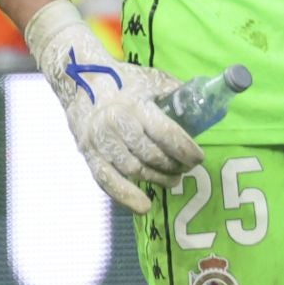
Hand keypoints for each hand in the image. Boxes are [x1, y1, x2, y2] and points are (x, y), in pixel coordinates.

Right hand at [26, 1, 200, 213]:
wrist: (79, 78)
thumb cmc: (122, 80)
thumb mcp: (151, 78)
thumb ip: (175, 92)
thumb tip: (204, 105)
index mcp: (135, 104)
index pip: (166, 134)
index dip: (186, 150)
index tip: (198, 158)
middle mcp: (116, 123)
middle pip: (152, 155)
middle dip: (174, 166)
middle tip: (185, 168)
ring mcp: (100, 141)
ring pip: (135, 170)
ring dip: (158, 179)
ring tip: (172, 179)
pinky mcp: (88, 154)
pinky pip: (107, 181)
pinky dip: (125, 196)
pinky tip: (143, 206)